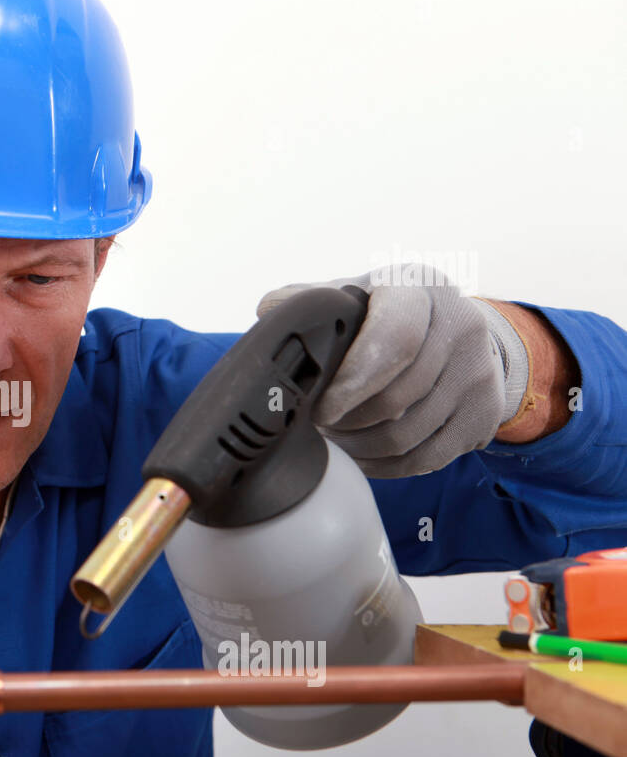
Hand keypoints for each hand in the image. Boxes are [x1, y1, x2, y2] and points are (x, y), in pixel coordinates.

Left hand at [257, 265, 520, 477]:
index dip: (352, 382)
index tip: (320, 409)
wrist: (457, 331)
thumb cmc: (388, 315)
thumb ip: (313, 301)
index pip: (394, 341)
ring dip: (361, 447)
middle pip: (397, 398)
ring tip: (336, 438)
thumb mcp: (355, 294)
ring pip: (409, 435)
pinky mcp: (486, 411)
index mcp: (419, 289)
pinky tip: (363, 457)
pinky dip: (387, 467)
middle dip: (347, 422)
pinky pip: (429, 459)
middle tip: (319, 425)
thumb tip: (270, 311)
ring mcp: (479, 371)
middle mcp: (461, 325)